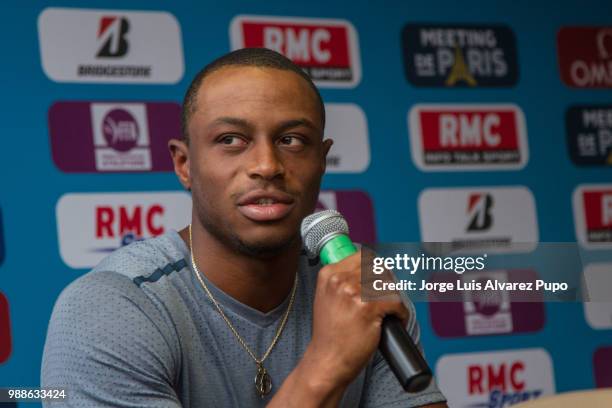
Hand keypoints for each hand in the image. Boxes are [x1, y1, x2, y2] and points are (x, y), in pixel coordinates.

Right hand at [304, 251, 409, 391]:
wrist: (327, 361)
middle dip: (388, 284)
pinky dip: (401, 313)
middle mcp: (339, 279)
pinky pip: (396, 302)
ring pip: (389, 284)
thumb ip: (343, 281)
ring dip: (395, 299)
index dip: (378, 270)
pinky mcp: (367, 307)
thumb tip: (373, 270)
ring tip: (390, 313)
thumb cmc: (330, 335)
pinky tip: (395, 321)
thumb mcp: (328, 298)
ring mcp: (352, 292)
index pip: (363, 256)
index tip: (382, 283)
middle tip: (388, 300)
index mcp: (328, 273)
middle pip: (379, 268)